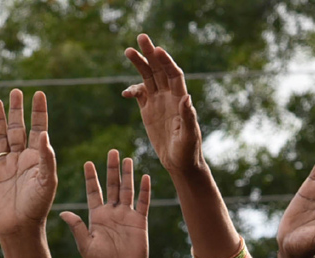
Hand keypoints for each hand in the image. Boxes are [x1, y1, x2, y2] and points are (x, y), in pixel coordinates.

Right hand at [0, 90, 57, 237]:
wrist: (19, 228)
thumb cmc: (38, 207)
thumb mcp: (47, 182)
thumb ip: (46, 158)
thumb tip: (44, 134)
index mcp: (37, 160)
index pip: (39, 130)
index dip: (39, 112)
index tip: (40, 94)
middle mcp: (20, 160)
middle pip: (18, 129)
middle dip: (17, 111)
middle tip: (16, 92)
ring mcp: (4, 167)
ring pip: (0, 138)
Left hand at [60, 151, 151, 257]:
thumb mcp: (85, 245)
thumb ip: (77, 227)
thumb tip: (63, 213)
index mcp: (96, 217)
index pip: (93, 192)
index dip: (91, 178)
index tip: (88, 163)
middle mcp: (111, 213)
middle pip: (111, 186)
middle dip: (111, 169)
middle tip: (112, 152)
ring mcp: (126, 215)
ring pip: (127, 190)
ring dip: (127, 175)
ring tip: (127, 159)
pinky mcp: (139, 221)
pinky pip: (143, 203)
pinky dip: (144, 190)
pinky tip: (144, 177)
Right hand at [122, 35, 204, 174]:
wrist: (180, 163)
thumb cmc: (188, 151)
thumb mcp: (189, 136)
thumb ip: (188, 117)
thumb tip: (187, 98)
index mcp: (180, 100)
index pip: (174, 74)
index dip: (166, 61)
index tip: (157, 50)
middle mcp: (169, 97)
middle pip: (159, 70)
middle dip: (150, 54)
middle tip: (141, 37)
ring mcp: (158, 102)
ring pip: (148, 78)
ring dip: (139, 64)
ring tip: (128, 51)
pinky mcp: (149, 111)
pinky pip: (140, 94)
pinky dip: (133, 90)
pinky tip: (125, 93)